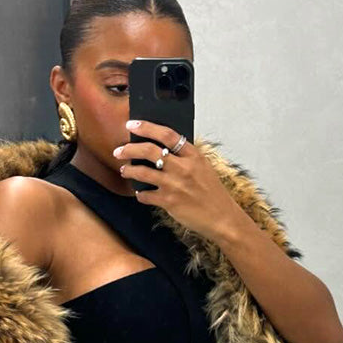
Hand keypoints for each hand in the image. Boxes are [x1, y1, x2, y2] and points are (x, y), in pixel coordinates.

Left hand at [112, 119, 239, 241]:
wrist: (222, 218)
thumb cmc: (212, 193)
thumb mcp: (203, 168)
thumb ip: (185, 157)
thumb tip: (162, 149)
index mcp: (193, 156)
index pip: (166, 134)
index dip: (146, 127)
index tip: (132, 125)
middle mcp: (183, 167)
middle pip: (149, 151)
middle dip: (130, 149)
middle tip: (119, 150)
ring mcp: (175, 185)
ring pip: (143, 172)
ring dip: (129, 170)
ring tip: (124, 170)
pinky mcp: (169, 202)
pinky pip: (146, 196)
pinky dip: (140, 194)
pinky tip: (140, 194)